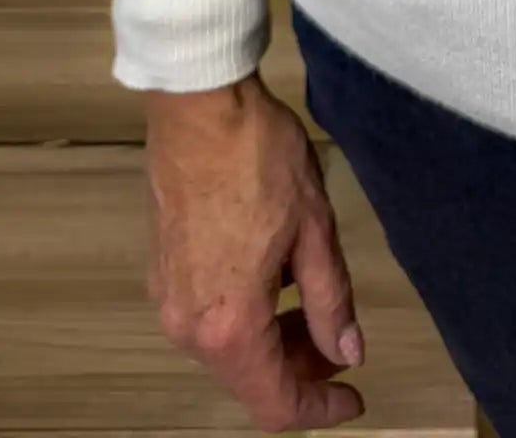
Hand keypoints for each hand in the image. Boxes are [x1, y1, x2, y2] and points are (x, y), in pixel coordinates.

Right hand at [145, 73, 364, 431]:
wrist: (200, 107)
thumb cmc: (259, 160)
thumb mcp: (315, 231)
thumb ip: (332, 302)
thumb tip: (347, 351)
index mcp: (230, 325)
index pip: (275, 403)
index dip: (319, 408)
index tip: (354, 397)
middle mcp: (187, 325)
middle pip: (248, 378)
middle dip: (299, 368)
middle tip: (340, 339)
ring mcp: (167, 298)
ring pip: (226, 347)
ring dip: (271, 340)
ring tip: (312, 303)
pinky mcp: (161, 270)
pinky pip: (207, 315)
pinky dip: (243, 315)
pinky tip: (274, 277)